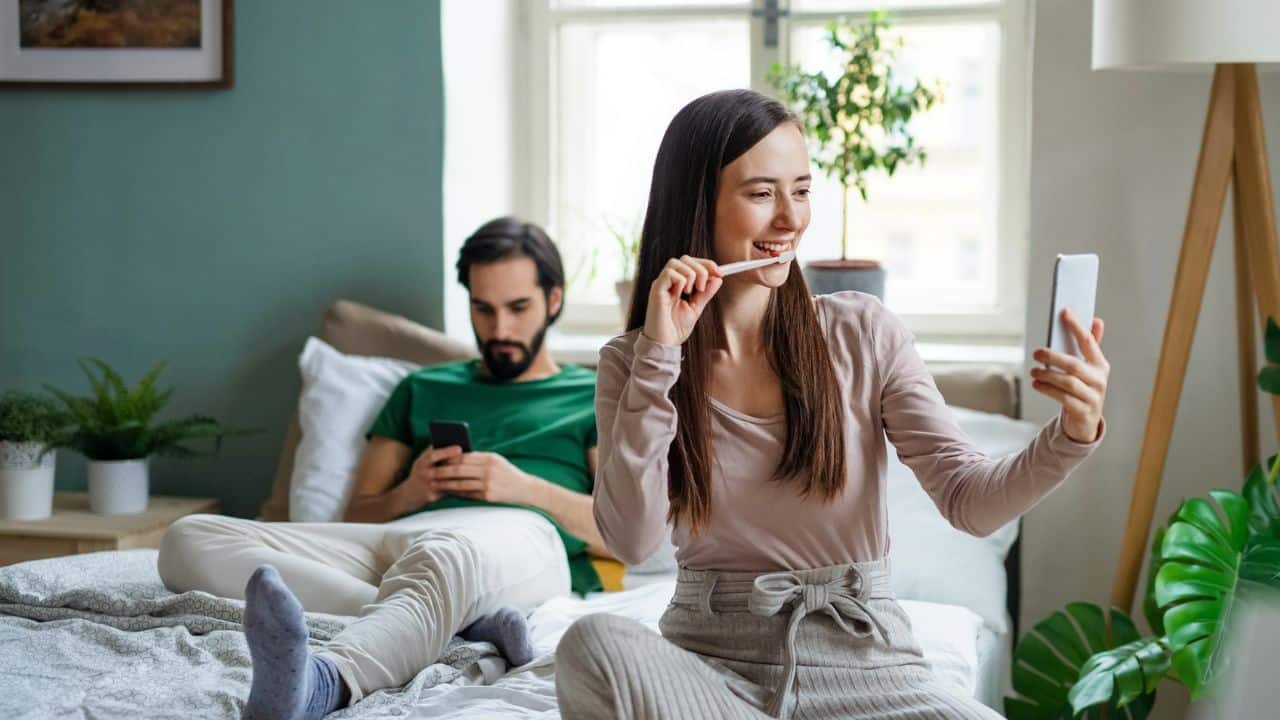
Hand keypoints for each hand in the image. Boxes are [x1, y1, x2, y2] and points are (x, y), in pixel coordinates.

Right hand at [397, 444, 464, 507]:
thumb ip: (436, 453)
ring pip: (446, 482)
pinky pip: (448, 492)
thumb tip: (458, 445)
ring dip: (460, 479)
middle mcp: (423, 473)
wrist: (408, 494)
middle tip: (470, 462)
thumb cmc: (423, 472)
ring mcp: (427, 486)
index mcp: (422, 462)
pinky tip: (469, 486)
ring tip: (473, 474)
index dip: (446, 452)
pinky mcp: (431, 497)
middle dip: (455, 466)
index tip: (460, 448)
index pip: (433, 455)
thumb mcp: (424, 461)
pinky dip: (458, 489)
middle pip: (441, 470)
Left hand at [429, 451, 537, 504]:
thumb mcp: (497, 461)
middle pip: (460, 470)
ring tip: (436, 483)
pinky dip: (456, 493)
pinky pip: (468, 494)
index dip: (449, 458)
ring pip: (461, 483)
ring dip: (446, 484)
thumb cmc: (508, 474)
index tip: (438, 459)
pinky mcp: (488, 496)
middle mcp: (488, 470)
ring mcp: (488, 484)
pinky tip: (448, 492)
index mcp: (490, 458)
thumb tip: (457, 458)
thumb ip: (479, 459)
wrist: (526, 489)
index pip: (464, 457)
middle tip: (431, 471)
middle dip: (443, 471)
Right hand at [642, 255, 723, 345]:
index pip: (690, 264)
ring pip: (676, 262)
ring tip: (693, 292)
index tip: (720, 273)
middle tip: (705, 286)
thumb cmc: (676, 329)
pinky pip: (670, 273)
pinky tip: (681, 294)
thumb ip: (706, 293)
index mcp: (676, 284)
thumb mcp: (696, 308)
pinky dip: (681, 281)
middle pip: (685, 259)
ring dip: (691, 274)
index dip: (706, 264)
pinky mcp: (656, 290)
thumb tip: (717, 279)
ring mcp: (661, 285)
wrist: (665, 344)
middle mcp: (667, 282)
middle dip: (701, 268)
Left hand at [1030, 308, 1108, 442]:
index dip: (1077, 326)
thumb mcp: (1087, 369)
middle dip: (1053, 357)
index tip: (1064, 312)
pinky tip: (1037, 384)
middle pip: (1074, 364)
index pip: (1088, 342)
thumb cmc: (1082, 389)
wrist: (1085, 422)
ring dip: (1048, 375)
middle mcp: (1099, 380)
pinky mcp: (1083, 411)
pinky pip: (1064, 399)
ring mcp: (1093, 397)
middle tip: (1036, 353)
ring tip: (1034, 371)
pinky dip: (1048, 390)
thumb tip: (1097, 320)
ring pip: (1068, 382)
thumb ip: (1089, 346)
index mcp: (1100, 365)